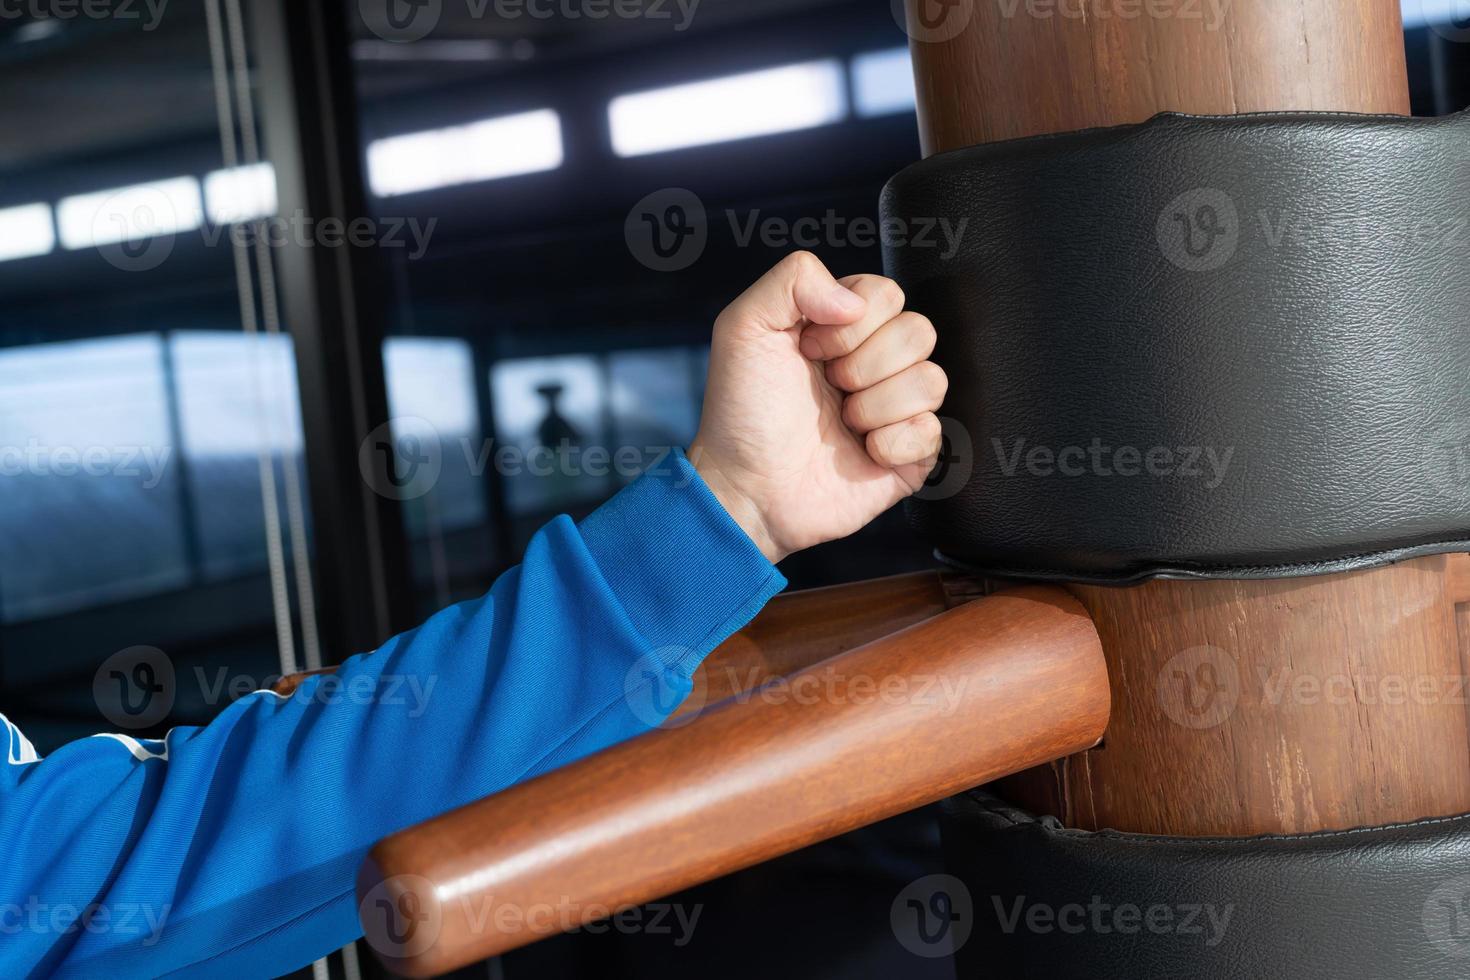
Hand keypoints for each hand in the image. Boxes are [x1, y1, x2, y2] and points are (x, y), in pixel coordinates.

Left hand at [690, 252, 947, 563]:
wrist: (746, 487)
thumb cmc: (741, 411)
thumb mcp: (743, 326)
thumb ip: (793, 279)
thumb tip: (853, 301)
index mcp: (843, 326)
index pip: (887, 293)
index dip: (851, 323)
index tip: (809, 350)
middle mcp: (875, 362)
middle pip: (919, 331)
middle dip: (865, 364)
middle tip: (828, 388)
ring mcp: (895, 409)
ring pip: (932, 380)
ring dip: (877, 405)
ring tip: (842, 423)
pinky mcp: (909, 455)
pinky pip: (934, 431)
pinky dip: (894, 443)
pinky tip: (864, 452)